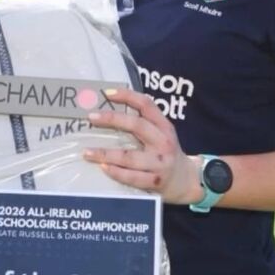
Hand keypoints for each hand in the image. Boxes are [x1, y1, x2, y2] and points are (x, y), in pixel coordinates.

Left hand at [83, 88, 201, 203]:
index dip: (127, 96)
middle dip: (112, 119)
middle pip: (137, 126)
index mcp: (164, 126)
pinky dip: (116, 172)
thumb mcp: (160, 134)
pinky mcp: (155, 182)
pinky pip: (132, 177)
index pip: (147, 105)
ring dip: (106, 154)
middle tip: (91, 117)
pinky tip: (103, 167)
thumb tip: (107, 110)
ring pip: (130, 157)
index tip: (107, 93)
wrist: (186, 181)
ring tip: (87, 152)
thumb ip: (142, 124)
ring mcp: (160, 163)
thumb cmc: (165, 153)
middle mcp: (163, 142)